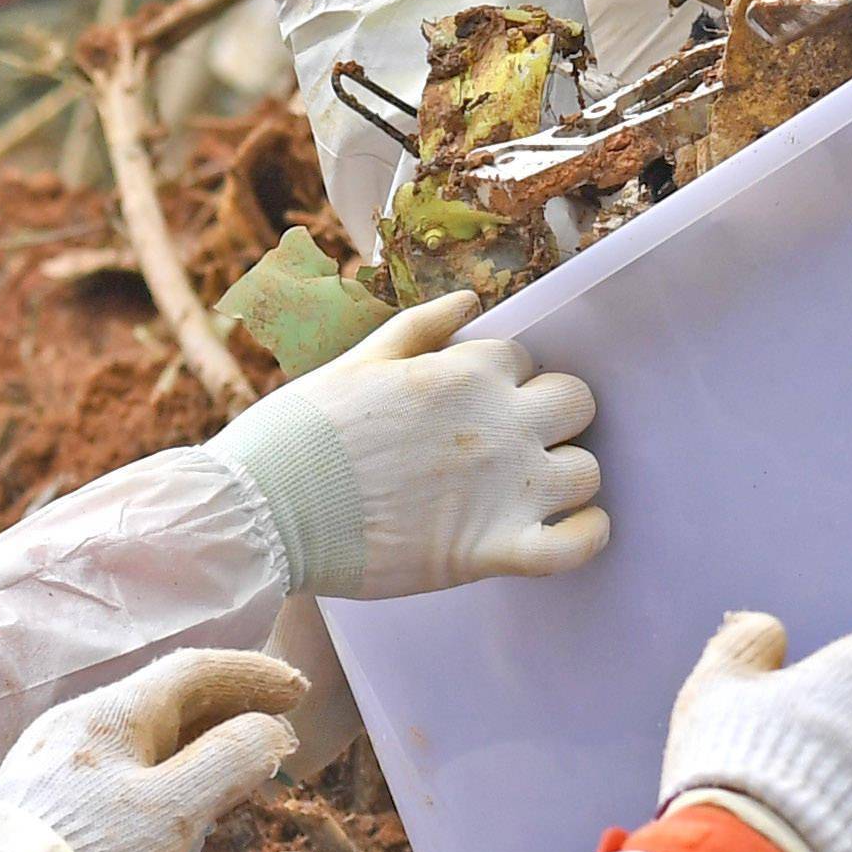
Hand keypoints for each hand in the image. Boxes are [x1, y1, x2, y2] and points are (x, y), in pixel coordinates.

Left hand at [0, 647, 304, 851]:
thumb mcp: (172, 810)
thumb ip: (229, 762)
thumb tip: (270, 732)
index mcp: (112, 712)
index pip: (194, 671)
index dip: (252, 675)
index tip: (298, 692)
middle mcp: (80, 724)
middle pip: (168, 701)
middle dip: (230, 712)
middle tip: (277, 737)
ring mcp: (56, 761)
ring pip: (143, 738)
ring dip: (199, 747)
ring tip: (237, 779)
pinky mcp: (45, 800)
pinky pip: (120, 770)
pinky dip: (165, 776)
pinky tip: (176, 815)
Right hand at [213, 291, 607, 598]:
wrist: (265, 507)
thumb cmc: (302, 430)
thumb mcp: (360, 359)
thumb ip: (422, 327)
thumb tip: (471, 301)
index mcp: (465, 371)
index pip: (521, 359)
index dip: (499, 382)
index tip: (468, 409)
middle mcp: (498, 422)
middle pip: (575, 403)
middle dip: (551, 417)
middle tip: (509, 443)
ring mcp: (504, 488)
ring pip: (586, 471)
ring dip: (566, 478)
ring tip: (528, 492)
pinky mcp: (495, 550)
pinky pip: (577, 545)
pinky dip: (586, 537)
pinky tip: (572, 531)